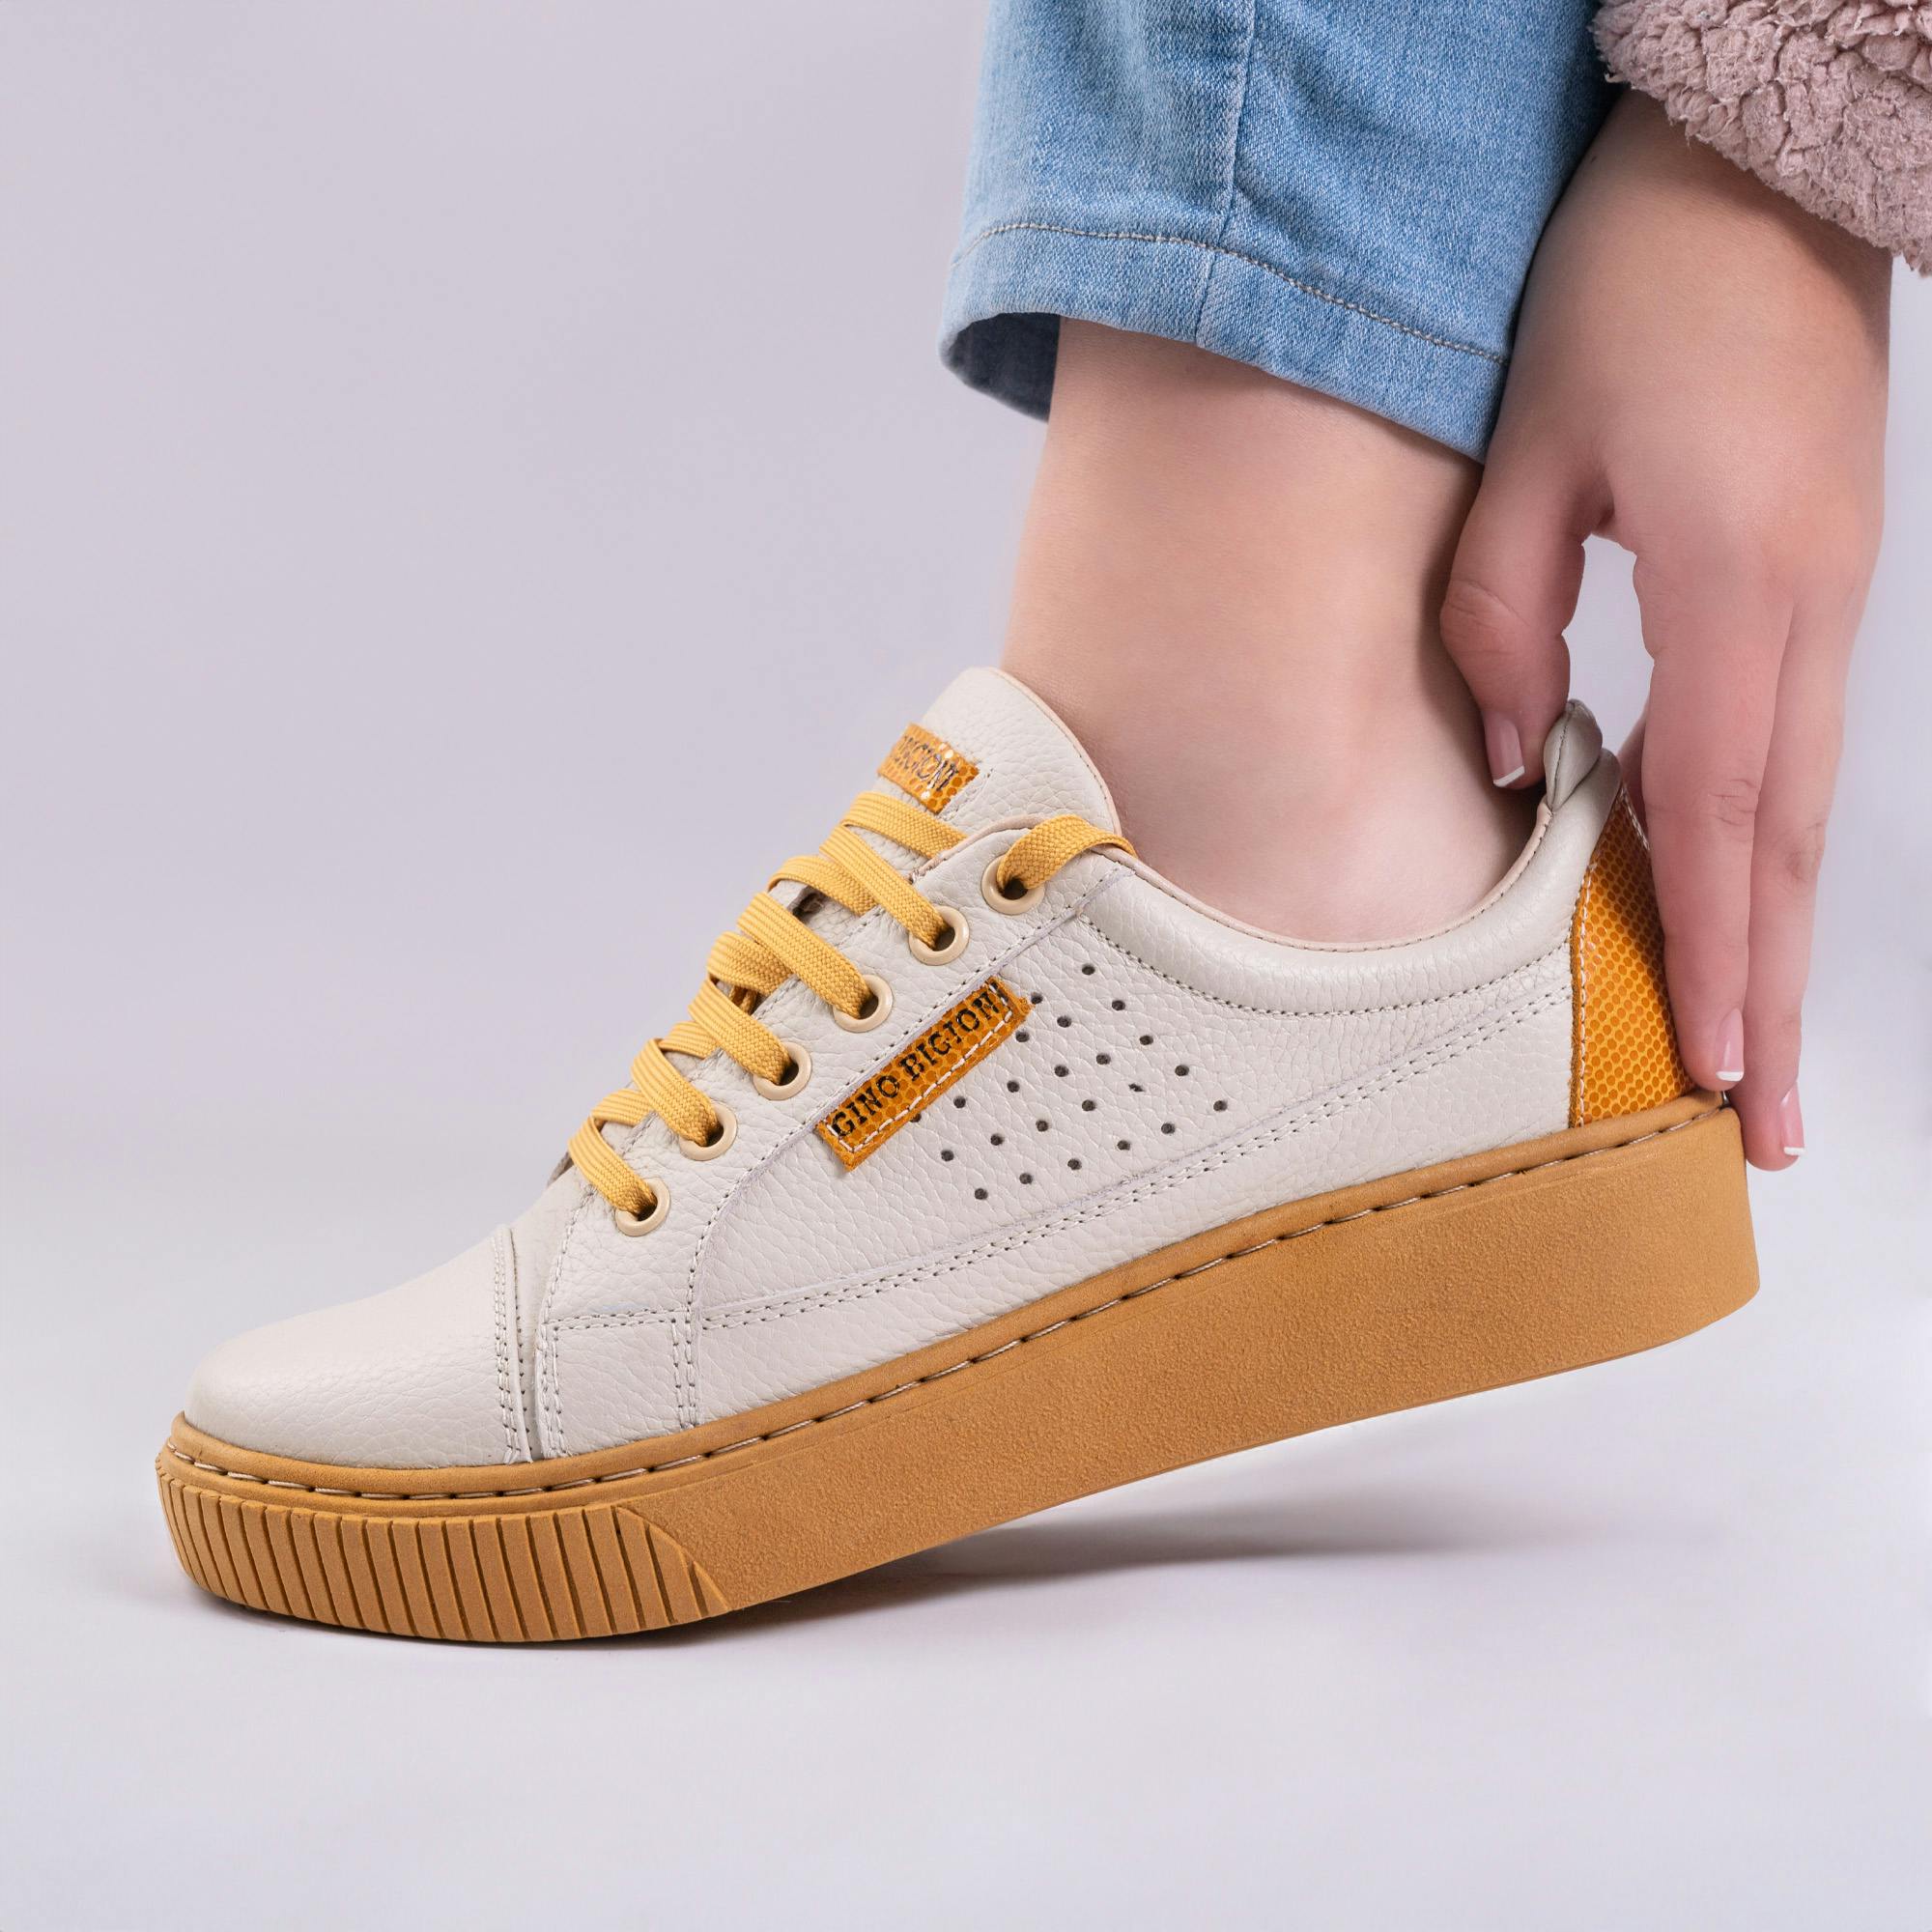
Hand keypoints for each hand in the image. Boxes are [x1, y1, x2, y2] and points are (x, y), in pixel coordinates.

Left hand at [1441, 90, 1889, 1170]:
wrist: (1757, 163)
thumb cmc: (1635, 284)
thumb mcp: (1535, 444)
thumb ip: (1506, 615)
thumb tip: (1520, 757)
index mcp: (1729, 582)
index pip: (1716, 812)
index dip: (1708, 949)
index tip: (1707, 1066)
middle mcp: (1804, 609)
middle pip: (1784, 843)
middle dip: (1772, 992)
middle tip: (1764, 1127)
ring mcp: (1828, 594)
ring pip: (1800, 805)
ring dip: (1778, 935)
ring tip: (1759, 1048)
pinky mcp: (1815, 575)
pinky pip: (1790, 741)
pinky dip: (1766, 846)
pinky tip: (1738, 906)